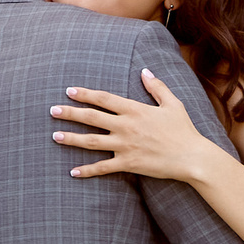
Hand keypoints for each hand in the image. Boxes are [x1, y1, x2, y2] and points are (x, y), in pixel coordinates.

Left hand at [51, 69, 227, 182]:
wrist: (192, 157)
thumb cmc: (184, 130)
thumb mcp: (172, 103)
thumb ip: (157, 87)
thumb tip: (145, 71)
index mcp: (135, 109)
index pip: (104, 98)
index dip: (85, 94)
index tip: (70, 91)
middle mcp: (126, 126)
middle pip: (91, 118)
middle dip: (70, 113)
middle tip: (52, 110)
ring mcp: (125, 146)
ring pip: (91, 141)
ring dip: (72, 139)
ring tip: (55, 136)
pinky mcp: (128, 164)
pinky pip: (103, 167)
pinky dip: (87, 171)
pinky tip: (72, 172)